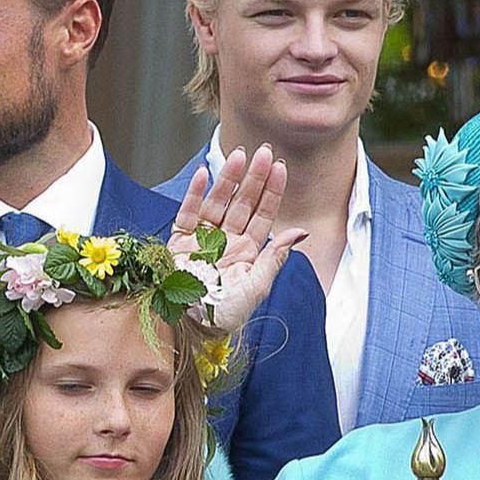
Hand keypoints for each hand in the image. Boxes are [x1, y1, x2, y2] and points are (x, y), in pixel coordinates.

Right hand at [175, 145, 307, 334]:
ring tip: (239, 156)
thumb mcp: (256, 287)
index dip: (271, 191)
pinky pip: (187, 212)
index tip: (280, 168)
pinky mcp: (179, 241)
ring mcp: (202, 239)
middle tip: (264, 151)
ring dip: (228, 179)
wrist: (188, 327)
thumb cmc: (224, 314)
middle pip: (243, 203)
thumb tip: (300, 232)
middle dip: (254, 177)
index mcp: (247, 252)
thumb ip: (275, 257)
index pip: (263, 215)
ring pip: (218, 202)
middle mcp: (226, 241)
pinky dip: (195, 193)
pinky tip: (204, 173)